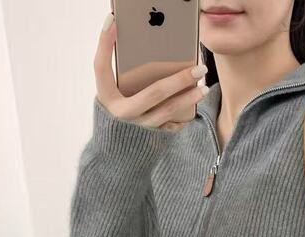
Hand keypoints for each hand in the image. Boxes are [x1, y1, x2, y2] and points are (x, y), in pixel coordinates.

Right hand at [95, 12, 208, 131]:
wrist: (115, 148)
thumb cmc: (116, 109)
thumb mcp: (110, 90)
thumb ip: (115, 67)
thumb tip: (122, 31)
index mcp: (106, 96)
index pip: (101, 66)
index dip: (104, 44)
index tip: (113, 20)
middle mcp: (122, 113)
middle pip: (153, 93)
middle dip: (179, 79)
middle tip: (199, 69)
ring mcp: (138, 127)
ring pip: (167, 111)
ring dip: (188, 98)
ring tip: (203, 87)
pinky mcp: (150, 137)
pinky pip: (170, 127)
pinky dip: (183, 117)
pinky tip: (194, 105)